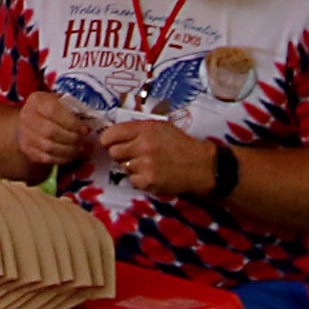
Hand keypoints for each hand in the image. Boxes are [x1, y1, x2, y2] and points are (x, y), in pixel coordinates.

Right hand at [13, 90, 95, 167]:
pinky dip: (63, 159)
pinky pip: (46, 158)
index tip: (86, 130)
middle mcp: (27, 116)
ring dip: (70, 151)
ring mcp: (25, 134)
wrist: (32, 122)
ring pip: (49, 147)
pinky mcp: (28, 150)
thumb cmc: (53, 111)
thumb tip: (90, 119)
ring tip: (82, 150)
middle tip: (86, 142)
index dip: (72, 122)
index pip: (53, 110)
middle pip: (50, 131)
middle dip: (72, 139)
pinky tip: (72, 156)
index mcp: (37, 100)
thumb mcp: (61, 102)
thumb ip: (73, 108)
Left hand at [93, 117, 221, 198]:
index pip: (111, 134)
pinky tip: (152, 174)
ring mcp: (146, 165)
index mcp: (144, 129)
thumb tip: (112, 133)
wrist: (200, 165)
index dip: (107, 139)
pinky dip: (140, 179)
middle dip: (120, 154)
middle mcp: (143, 146)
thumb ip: (137, 128)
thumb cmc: (180, 144)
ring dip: (132, 166)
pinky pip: (133, 180)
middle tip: (132, 154)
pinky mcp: (150, 181)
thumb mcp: (160, 127)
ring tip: (148, 164)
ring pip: (124, 167)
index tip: (109, 142)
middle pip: (114, 152)